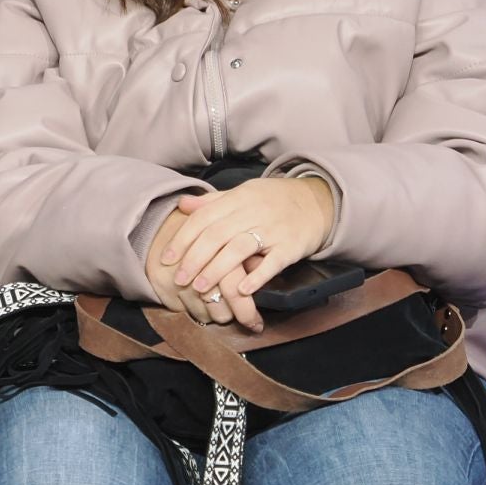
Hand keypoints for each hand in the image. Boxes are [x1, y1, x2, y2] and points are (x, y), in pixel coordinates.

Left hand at [146, 176, 336, 333]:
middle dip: (194, 259)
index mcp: (238, 198)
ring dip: (217, 269)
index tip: (166, 258)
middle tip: (178, 279)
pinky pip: (273, 262)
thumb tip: (181, 204)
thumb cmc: (274, 200)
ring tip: (200, 288)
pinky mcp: (292, 246)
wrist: (319, 201)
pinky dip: (257, 276)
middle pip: (217, 235)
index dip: (182, 239)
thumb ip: (213, 202)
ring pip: (240, 248)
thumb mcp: (243, 193)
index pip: (203, 218)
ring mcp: (274, 229)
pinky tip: (242, 291)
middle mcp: (253, 211)